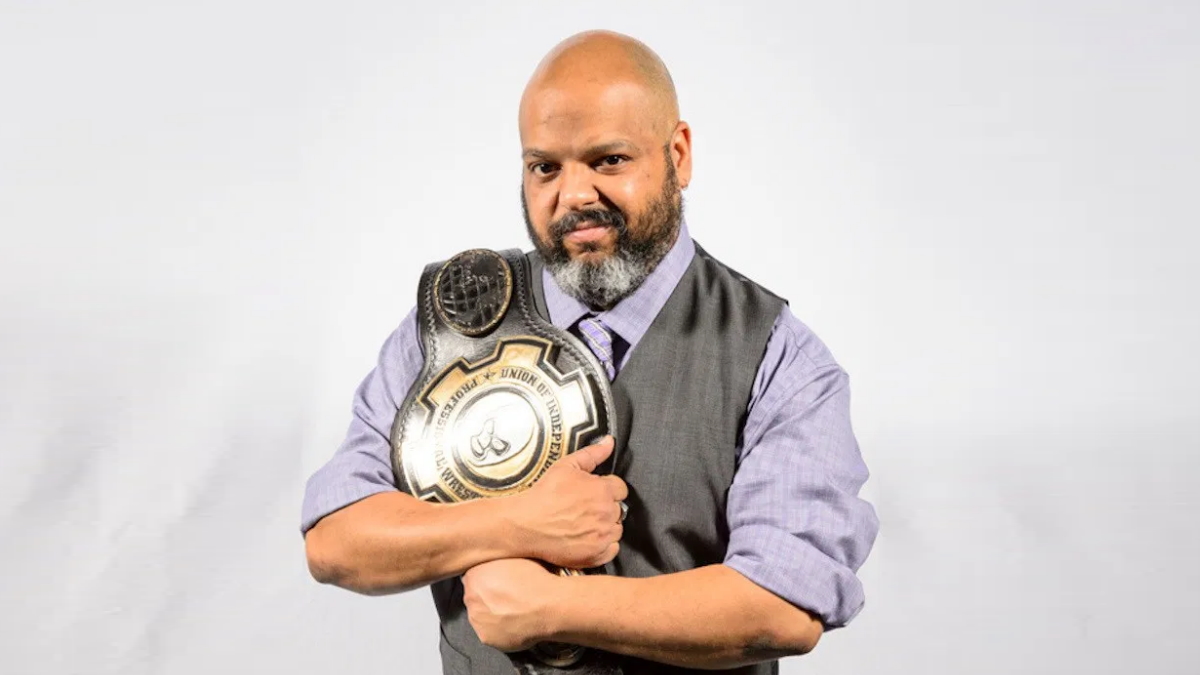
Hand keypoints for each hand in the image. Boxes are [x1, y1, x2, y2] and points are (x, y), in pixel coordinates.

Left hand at [463, 558, 562, 651]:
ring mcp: (476, 619)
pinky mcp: (485, 638)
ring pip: (480, 616)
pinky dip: (499, 631)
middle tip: (508, 597)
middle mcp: (470, 596)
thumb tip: (499, 560)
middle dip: (487, 597)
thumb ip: (498, 559)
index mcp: (474, 574)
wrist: (548, 606)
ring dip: (491, 614)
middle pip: (474, 597)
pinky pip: (489, 634)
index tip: (499, 582)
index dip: (487, 579)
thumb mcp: (515, 555)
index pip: (473, 576)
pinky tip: (514, 624)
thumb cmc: (536, 579)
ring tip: (513, 612)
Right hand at [511, 436, 626, 568]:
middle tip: (584, 509)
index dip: (607, 489)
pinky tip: (587, 538)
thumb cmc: (544, 495)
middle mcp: (607, 513)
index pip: (620, 488)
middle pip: (619, 509)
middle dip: (605, 507)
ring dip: (606, 526)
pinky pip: (612, 549)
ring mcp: (603, 535)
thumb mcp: (566, 466)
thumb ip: (592, 453)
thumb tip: (609, 441)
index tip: (593, 493)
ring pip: (616, 529)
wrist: (526, 524)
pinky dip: (603, 545)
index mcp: (603, 490)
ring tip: (584, 524)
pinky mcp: (596, 554)